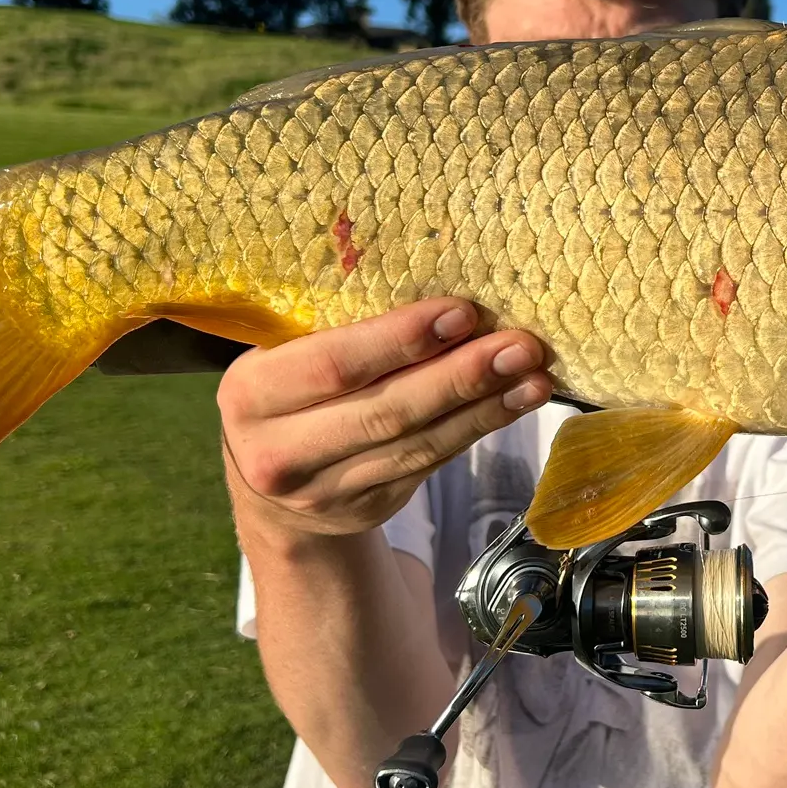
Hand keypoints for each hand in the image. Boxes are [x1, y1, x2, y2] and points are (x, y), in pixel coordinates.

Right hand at [218, 299, 552, 535]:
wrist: (269, 489)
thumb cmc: (286, 392)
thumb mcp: (282, 357)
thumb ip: (334, 329)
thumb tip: (436, 279)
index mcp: (252, 394)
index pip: (334, 363)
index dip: (400, 339)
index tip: (461, 312)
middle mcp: (280, 450)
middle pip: (385, 410)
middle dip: (459, 376)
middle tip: (519, 344)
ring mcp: (324, 490)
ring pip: (418, 443)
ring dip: (484, 406)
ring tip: (534, 375)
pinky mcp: (367, 508)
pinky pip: (430, 463)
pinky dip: (478, 429)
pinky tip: (517, 401)